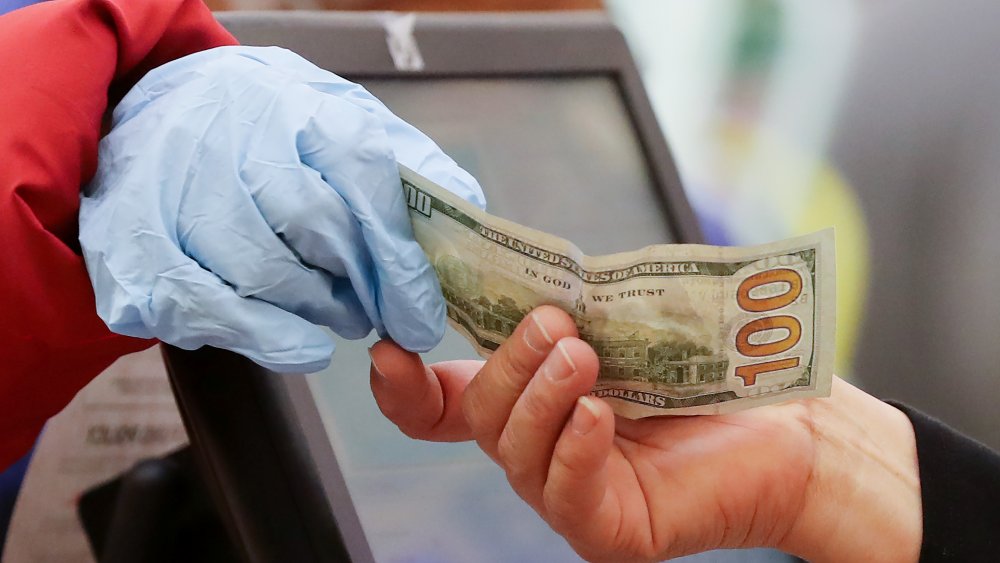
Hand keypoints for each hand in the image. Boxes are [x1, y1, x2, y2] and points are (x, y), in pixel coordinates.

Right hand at [80, 46, 483, 372]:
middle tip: (377, 313)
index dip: (397, 257)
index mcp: (296, 103)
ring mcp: (174, 187)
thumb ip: (411, 170)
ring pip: (263, 274)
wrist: (161, 115)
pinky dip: (263, 337)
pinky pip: (206, 308)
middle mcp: (231, 135)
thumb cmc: (271, 131)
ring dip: (314, 311)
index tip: (421, 316)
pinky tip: (296, 342)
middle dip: (359, 287)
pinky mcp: (132, 242)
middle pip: (313, 227)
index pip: (362, 174)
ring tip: (333, 313)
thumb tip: (466, 225)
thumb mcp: (345, 124)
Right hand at [370, 306, 921, 561]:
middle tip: (556, 324)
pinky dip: (574, 448)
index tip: (389, 349)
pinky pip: (566, 494)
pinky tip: (600, 416)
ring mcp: (569, 493)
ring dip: (541, 396)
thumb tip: (518, 282)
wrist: (789, 423)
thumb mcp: (624, 324)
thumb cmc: (708, 369)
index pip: (444, 405)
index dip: (405, 387)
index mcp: (533, 400)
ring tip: (583, 356)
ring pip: (516, 451)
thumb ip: (568, 310)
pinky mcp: (607, 529)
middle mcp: (540, 449)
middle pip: (483, 414)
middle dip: (510, 362)